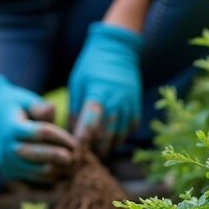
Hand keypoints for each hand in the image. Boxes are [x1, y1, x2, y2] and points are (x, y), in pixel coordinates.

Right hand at [0, 75, 76, 182]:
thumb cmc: (14, 105)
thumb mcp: (26, 100)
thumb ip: (40, 107)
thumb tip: (52, 110)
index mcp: (11, 128)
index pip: (42, 134)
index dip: (62, 138)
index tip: (77, 142)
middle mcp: (7, 149)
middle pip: (39, 156)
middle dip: (61, 158)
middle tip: (78, 158)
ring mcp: (7, 163)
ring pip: (38, 172)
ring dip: (59, 171)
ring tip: (75, 166)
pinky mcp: (9, 173)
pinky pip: (34, 179)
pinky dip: (51, 177)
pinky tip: (64, 171)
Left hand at [68, 23, 143, 156]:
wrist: (118, 49)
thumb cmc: (91, 66)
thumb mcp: (77, 84)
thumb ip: (76, 110)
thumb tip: (72, 134)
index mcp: (98, 94)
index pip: (90, 123)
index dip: (81, 140)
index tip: (73, 151)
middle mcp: (117, 102)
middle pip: (107, 135)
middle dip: (94, 150)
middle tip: (82, 158)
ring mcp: (129, 105)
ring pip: (119, 136)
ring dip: (107, 146)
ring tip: (94, 153)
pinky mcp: (136, 107)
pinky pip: (128, 130)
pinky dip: (118, 138)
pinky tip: (108, 140)